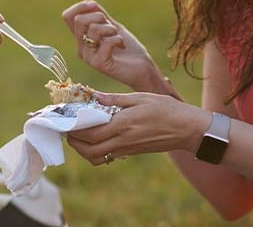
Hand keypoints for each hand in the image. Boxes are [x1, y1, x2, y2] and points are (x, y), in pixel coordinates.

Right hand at [61, 0, 159, 89]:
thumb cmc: (129, 50)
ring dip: (111, 29)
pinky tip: (122, 45)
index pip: (68, 17)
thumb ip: (101, 16)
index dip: (80, 7)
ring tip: (118, 37)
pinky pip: (106, 42)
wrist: (143, 71)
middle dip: (99, 17)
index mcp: (82, 39)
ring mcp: (89, 57)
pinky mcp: (99, 64)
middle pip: (79, 20)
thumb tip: (88, 2)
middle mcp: (81, 48)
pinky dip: (117, 39)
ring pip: (93, 29)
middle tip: (111, 27)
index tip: (95, 6)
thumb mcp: (113, 28)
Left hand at [66, 92, 208, 165]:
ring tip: (77, 134)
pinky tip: (94, 138)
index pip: (91, 131)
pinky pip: (106, 157)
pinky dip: (95, 152)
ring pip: (96, 157)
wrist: (188, 130)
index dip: (74, 127)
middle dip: (73, 140)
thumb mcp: (141, 97)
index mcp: (124, 124)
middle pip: (89, 148)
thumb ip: (115, 99)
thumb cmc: (167, 109)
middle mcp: (123, 140)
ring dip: (82, 149)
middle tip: (66, 127)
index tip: (65, 118)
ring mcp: (127, 149)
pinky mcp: (131, 153)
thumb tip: (93, 95)